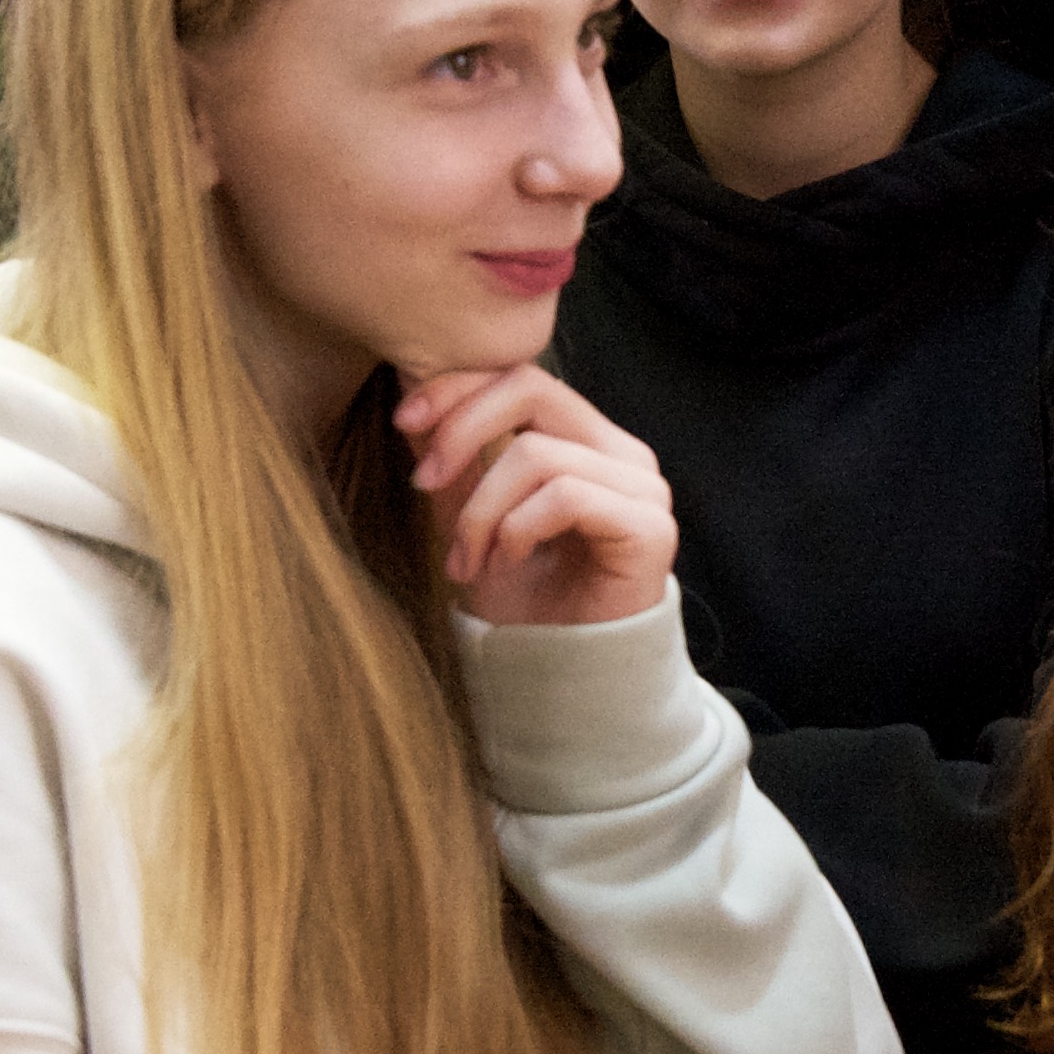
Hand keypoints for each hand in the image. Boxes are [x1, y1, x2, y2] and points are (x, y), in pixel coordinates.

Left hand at [394, 364, 674, 630]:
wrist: (562, 676)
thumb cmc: (523, 600)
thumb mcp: (469, 517)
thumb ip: (453, 459)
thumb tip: (413, 400)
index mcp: (585, 440)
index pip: (521, 378)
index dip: (458, 387)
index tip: (403, 421)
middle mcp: (621, 453)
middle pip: (532, 389)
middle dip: (462, 431)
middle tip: (422, 483)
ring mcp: (643, 487)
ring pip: (537, 454)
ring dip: (482, 510)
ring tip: (466, 562)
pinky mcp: (651, 526)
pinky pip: (565, 496)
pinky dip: (517, 529)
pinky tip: (507, 563)